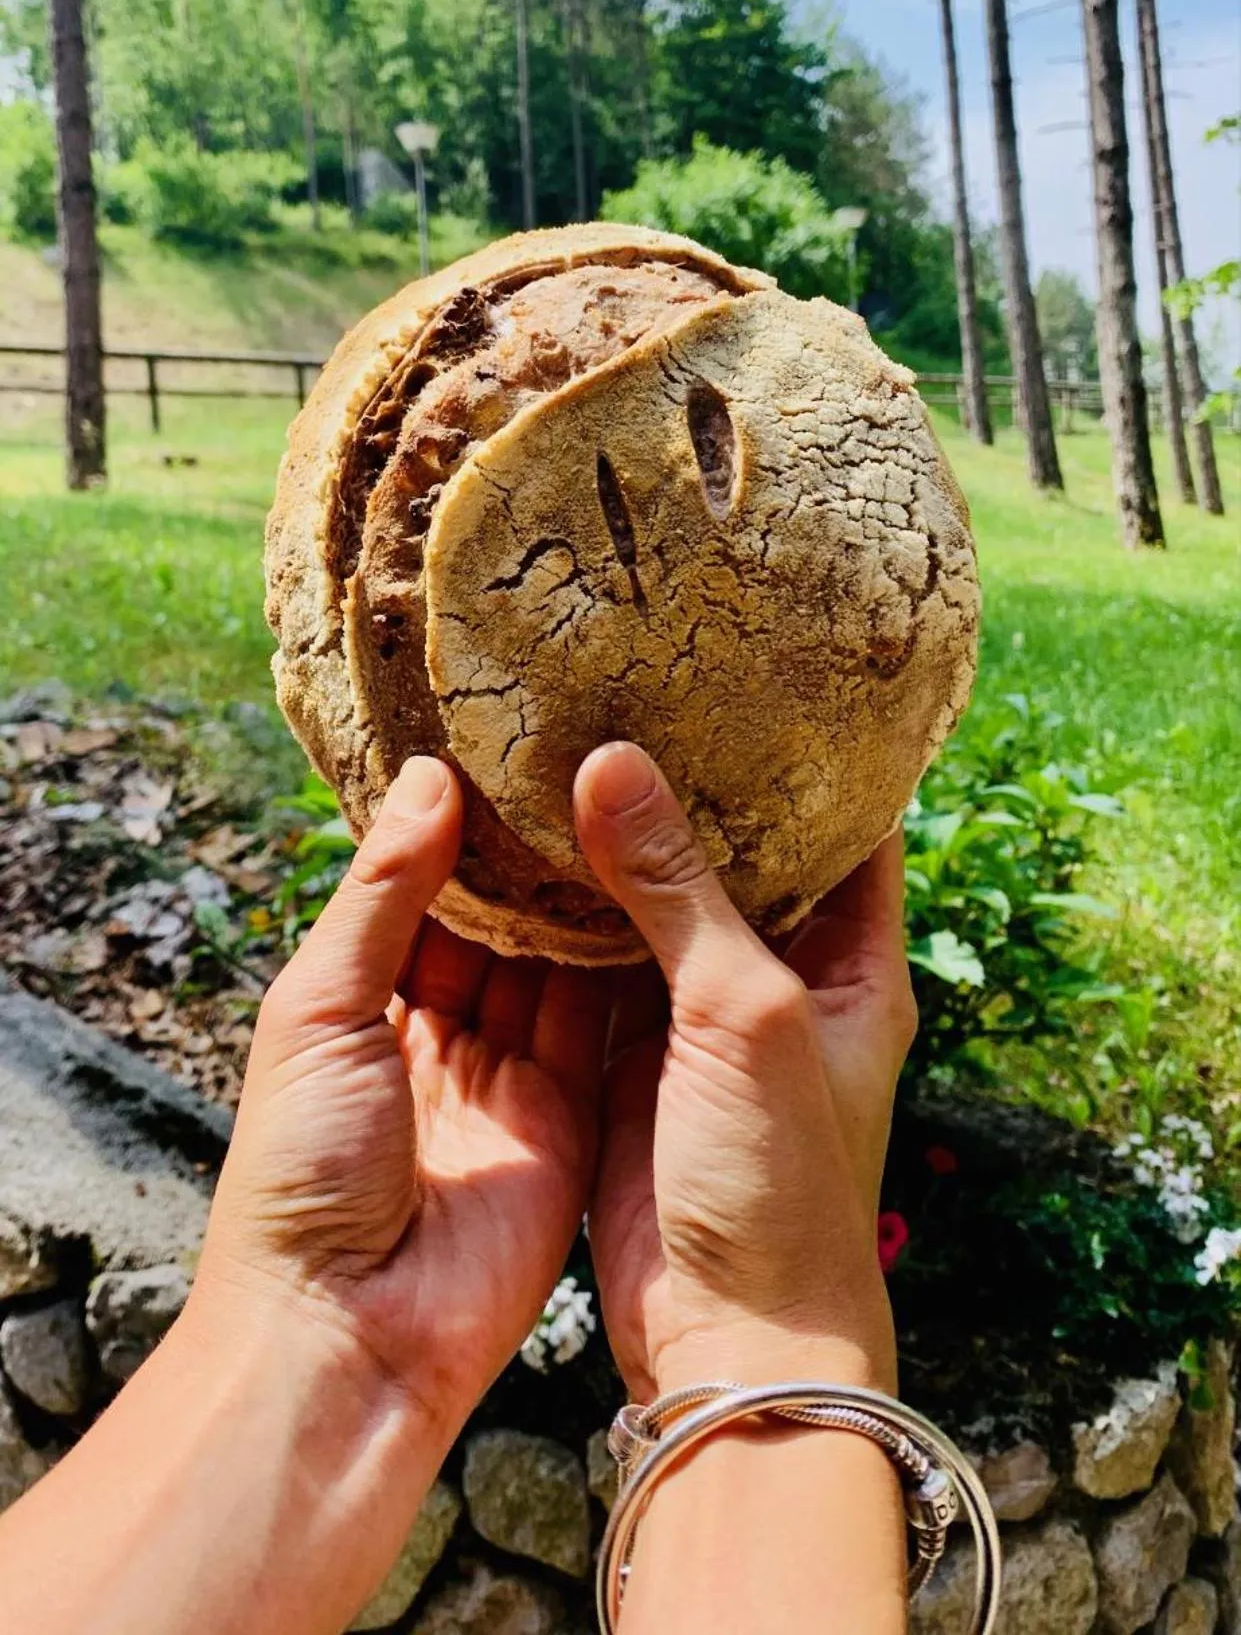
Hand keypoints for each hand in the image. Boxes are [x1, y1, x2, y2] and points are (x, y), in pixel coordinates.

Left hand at [195, 755, 612, 1445]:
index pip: (418, 891)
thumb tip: (428, 777)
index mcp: (361, 1005)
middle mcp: (437, 1034)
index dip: (458, 825)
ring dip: (584, 898)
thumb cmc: (302, 1171)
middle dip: (533, 854)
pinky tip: (654, 890)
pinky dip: (623, 965)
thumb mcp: (321, 1010)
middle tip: (588, 760)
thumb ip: (381, 895)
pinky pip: (599, 1027)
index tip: (506, 745)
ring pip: (554, 965)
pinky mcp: (568, 1119)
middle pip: (496, 922)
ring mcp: (506, 1078)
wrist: (350, 1333)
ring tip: (631, 803)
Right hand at [576, 742, 915, 1401]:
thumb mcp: (744, 1014)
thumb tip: (614, 763)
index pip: (848, 824)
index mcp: (854, 959)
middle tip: (622, 688)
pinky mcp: (631, 1058)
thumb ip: (680, 889)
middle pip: (739, 853)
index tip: (752, 663)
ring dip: (611, 842)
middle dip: (685, 781)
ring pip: (654, 904)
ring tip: (554, 742)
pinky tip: (515, 847)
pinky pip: (594, 962)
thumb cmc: (780, 1183)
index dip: (812, 748)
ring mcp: (702, 1019)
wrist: (732, 1336)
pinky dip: (560, 911)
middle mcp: (782, 978)